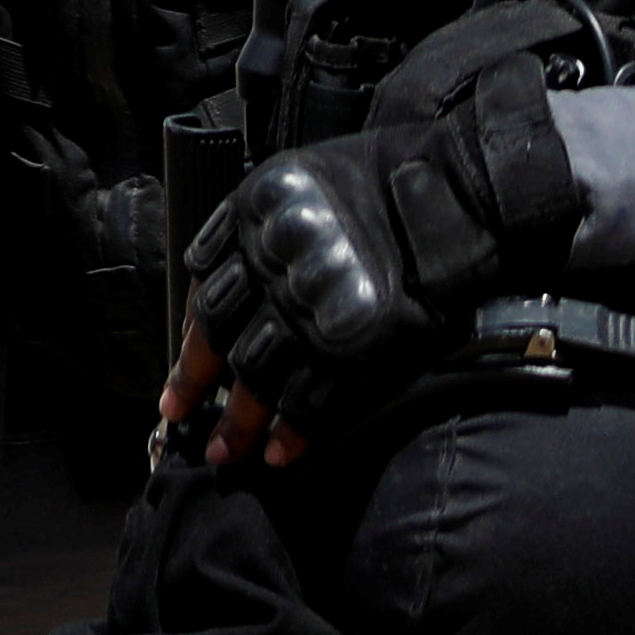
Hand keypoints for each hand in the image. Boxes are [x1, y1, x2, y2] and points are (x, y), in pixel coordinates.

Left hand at [161, 53, 577, 466]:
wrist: (454, 193)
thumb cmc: (394, 178)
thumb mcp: (311, 179)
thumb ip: (272, 225)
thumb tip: (246, 271)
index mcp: (253, 220)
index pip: (205, 289)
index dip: (189, 336)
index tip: (179, 364)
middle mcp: (270, 265)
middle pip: (218, 337)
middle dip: (195, 386)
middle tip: (181, 419)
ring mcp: (309, 309)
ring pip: (254, 375)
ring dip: (237, 423)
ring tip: (224, 454)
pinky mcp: (350, 345)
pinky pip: (308, 397)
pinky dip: (292, 431)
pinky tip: (280, 455)